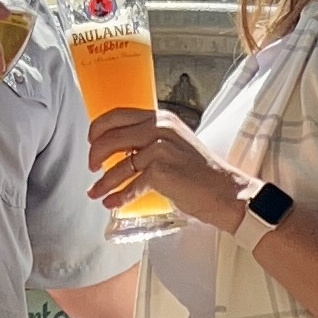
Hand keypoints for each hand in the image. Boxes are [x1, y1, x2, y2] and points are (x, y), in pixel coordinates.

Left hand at [86, 104, 250, 227]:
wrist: (225, 191)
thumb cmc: (201, 173)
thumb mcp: (175, 144)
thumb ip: (151, 140)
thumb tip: (122, 150)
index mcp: (162, 118)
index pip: (118, 114)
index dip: (99, 128)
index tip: (91, 141)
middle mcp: (160, 128)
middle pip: (112, 136)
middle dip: (95, 154)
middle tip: (91, 166)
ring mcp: (160, 148)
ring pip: (119, 164)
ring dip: (103, 181)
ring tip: (95, 191)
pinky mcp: (160, 170)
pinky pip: (131, 184)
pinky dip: (119, 196)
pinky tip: (112, 203)